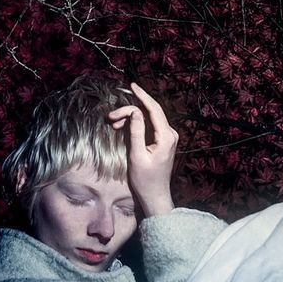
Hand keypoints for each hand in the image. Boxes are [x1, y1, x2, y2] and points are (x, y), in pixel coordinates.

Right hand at [108, 82, 176, 216]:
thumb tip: (134, 111)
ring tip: (114, 124)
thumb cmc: (145, 180)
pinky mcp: (163, 140)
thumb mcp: (137, 156)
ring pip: (148, 118)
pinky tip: (123, 128)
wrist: (155, 196)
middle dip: (130, 110)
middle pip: (150, 112)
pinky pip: (149, 126)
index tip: (132, 85)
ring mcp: (168, 137)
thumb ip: (136, 132)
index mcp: (166, 137)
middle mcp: (170, 134)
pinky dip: (136, 124)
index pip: (154, 109)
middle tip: (112, 116)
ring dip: (131, 118)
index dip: (142, 96)